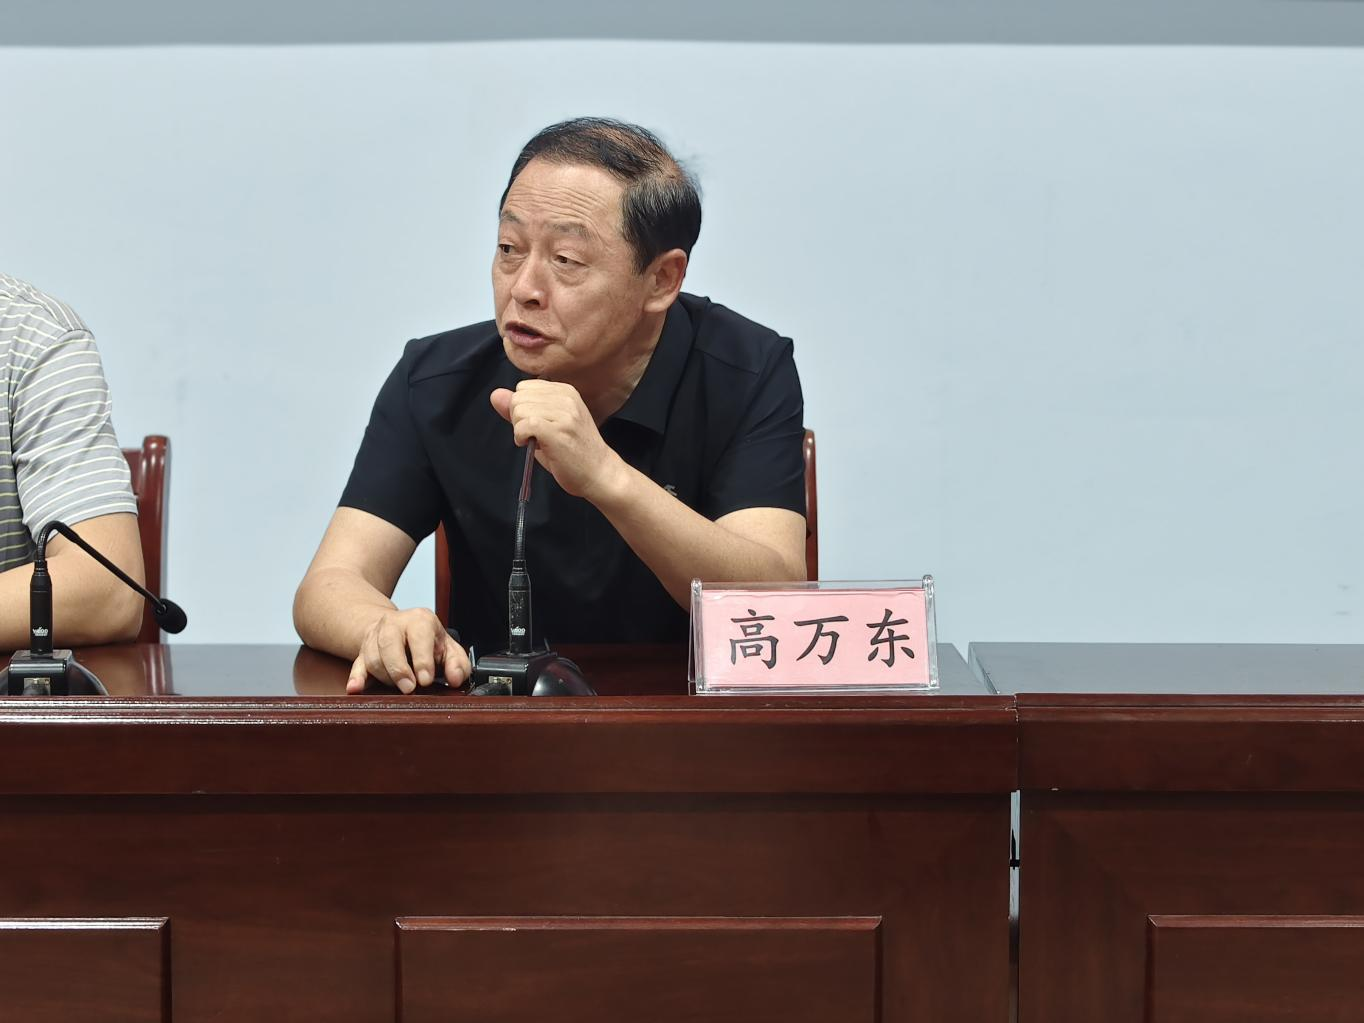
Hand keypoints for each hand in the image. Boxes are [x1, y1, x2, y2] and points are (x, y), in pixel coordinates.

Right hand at [346, 608, 469, 694]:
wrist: (400, 628)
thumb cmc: (427, 642)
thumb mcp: (448, 648)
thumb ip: (457, 664)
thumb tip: (456, 679)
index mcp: (420, 620)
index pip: (418, 636)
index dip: (422, 660)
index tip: (425, 680)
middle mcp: (395, 623)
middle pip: (389, 645)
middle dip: (399, 670)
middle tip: (409, 688)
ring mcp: (376, 636)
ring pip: (373, 657)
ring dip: (386, 677)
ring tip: (399, 686)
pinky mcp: (363, 651)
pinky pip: (357, 665)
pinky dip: (356, 678)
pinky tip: (355, 688)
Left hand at [489, 380, 625, 500]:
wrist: (599, 473)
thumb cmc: (572, 452)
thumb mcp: (545, 425)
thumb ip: (520, 409)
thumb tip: (495, 394)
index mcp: (565, 391)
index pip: (524, 387)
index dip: (522, 408)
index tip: (536, 426)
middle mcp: (566, 397)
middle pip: (518, 397)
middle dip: (519, 419)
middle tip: (536, 436)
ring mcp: (564, 413)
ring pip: (519, 410)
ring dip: (520, 430)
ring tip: (537, 442)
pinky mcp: (559, 430)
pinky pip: (525, 424)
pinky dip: (521, 437)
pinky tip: (533, 446)